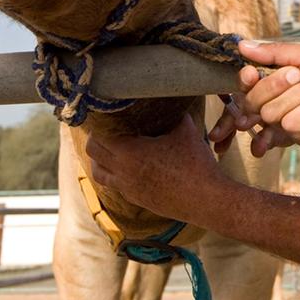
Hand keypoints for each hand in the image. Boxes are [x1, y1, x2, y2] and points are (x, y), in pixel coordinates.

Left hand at [86, 116, 228, 222]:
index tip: (107, 115)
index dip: (100, 124)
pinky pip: (115, 185)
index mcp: (130, 153)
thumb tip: (172, 100)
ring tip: (112, 149)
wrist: (205, 199)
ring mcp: (128, 189)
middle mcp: (123, 172)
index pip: (99, 136)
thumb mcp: (186, 131)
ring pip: (99, 174)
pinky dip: (115, 174)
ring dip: (101, 159)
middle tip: (108, 129)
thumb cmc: (196, 163)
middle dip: (97, 139)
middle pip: (93, 153)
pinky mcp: (136, 199)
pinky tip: (129, 166)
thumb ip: (174, 114)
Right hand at [210, 42, 299, 168]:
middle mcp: (284, 100)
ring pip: (269, 113)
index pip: (250, 81)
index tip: (251, 73)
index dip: (247, 79)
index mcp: (285, 77)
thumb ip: (275, 52)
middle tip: (299, 78)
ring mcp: (292, 120)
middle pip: (254, 99)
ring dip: (297, 99)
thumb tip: (242, 45)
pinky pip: (288, 127)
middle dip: (275, 85)